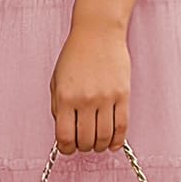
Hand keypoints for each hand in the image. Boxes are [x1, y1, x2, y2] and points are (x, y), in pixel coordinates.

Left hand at [50, 20, 129, 153]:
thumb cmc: (75, 55)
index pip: (65, 137)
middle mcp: (85, 100)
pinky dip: (118, 140)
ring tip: (98, 143)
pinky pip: (122, 126)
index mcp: (65, 97)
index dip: (66, 149)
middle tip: (84, 145)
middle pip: (85, 140)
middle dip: (83, 148)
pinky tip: (113, 143)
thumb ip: (58, 108)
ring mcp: (105, 98)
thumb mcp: (57, 81)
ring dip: (100, 146)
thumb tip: (64, 134)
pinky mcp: (123, 95)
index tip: (68, 148)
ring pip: (105, 137)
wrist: (98, 32)